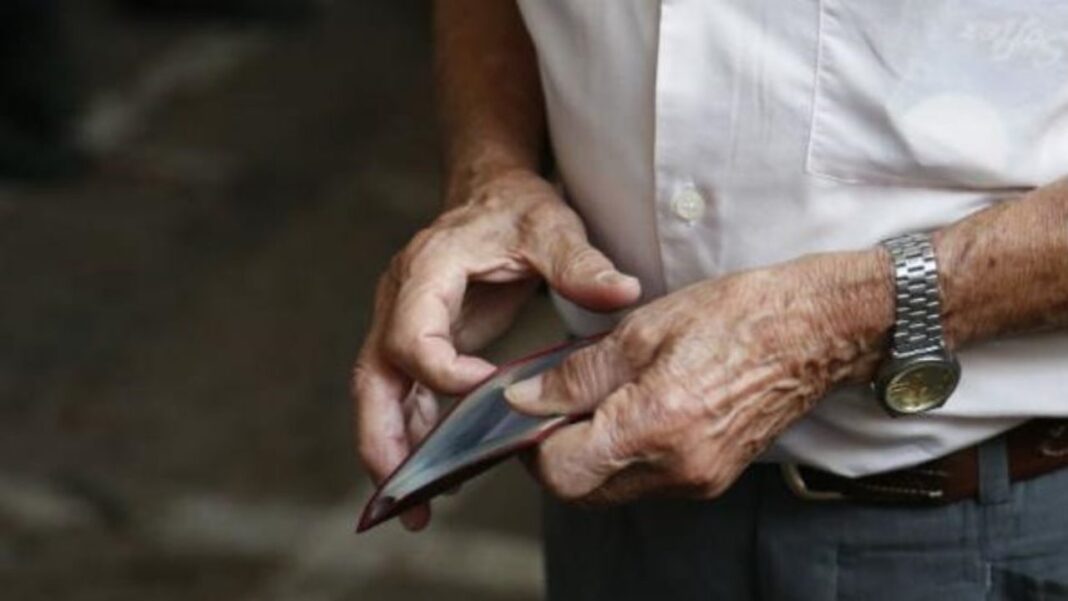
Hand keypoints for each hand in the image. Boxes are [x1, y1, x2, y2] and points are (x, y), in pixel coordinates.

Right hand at [352, 168, 641, 528]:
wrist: (491, 193)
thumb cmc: (516, 210)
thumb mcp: (551, 228)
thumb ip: (581, 263)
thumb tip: (623, 292)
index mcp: (427, 271)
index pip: (411, 334)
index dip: (440, 371)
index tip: (484, 389)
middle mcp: (401, 300)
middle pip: (374, 377)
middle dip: (383, 437)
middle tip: (405, 492)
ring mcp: (404, 324)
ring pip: (381, 396)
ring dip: (392, 451)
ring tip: (417, 510)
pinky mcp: (420, 344)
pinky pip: (406, 397)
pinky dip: (415, 437)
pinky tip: (438, 478)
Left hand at [505, 251, 890, 504]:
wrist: (814, 332)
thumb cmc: (736, 316)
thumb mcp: (642, 330)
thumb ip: (576, 374)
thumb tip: (526, 398)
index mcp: (654, 425)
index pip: (562, 470)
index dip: (531, 443)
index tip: (528, 410)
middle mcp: (676, 467)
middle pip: (583, 489)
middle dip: (557, 453)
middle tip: (556, 405)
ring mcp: (697, 479)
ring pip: (613, 488)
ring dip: (590, 455)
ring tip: (598, 401)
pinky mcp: (711, 478)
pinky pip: (647, 481)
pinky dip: (626, 455)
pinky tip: (634, 411)